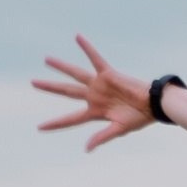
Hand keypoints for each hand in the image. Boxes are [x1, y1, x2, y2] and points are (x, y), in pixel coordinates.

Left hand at [32, 35, 154, 151]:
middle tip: (33, 82)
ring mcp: (99, 84)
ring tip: (46, 59)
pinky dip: (87, 48)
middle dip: (50, 87)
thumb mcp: (119, 129)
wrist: (153, 105)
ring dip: (61, 66)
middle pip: (67, 91)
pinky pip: (95, 58)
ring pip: (75, 74)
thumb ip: (102, 137)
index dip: (55, 124)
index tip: (39, 128)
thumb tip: (86, 149)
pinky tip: (77, 37)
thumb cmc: (139, 118)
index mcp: (95, 112)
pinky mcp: (108, 74)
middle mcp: (94, 96)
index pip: (70, 119)